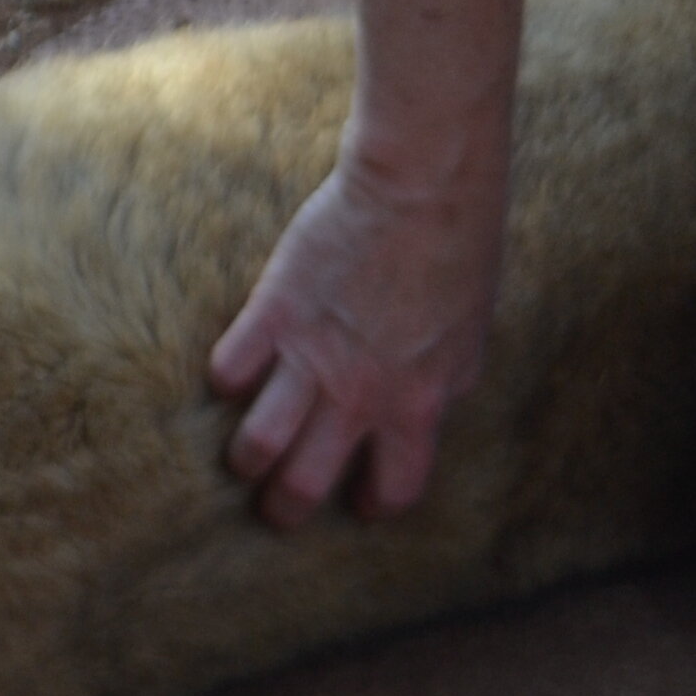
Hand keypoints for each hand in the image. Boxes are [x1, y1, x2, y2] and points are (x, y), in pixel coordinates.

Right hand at [206, 155, 504, 527]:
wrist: (424, 187)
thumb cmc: (459, 255)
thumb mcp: (468, 341)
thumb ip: (440, 390)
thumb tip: (424, 417)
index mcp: (418, 406)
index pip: (392, 491)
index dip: (371, 502)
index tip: (357, 496)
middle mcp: (360, 396)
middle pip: (304, 487)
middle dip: (284, 508)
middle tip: (276, 503)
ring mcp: (313, 357)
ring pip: (256, 446)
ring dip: (246, 458)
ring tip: (247, 454)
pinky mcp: (274, 312)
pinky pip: (228, 373)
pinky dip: (227, 380)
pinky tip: (239, 370)